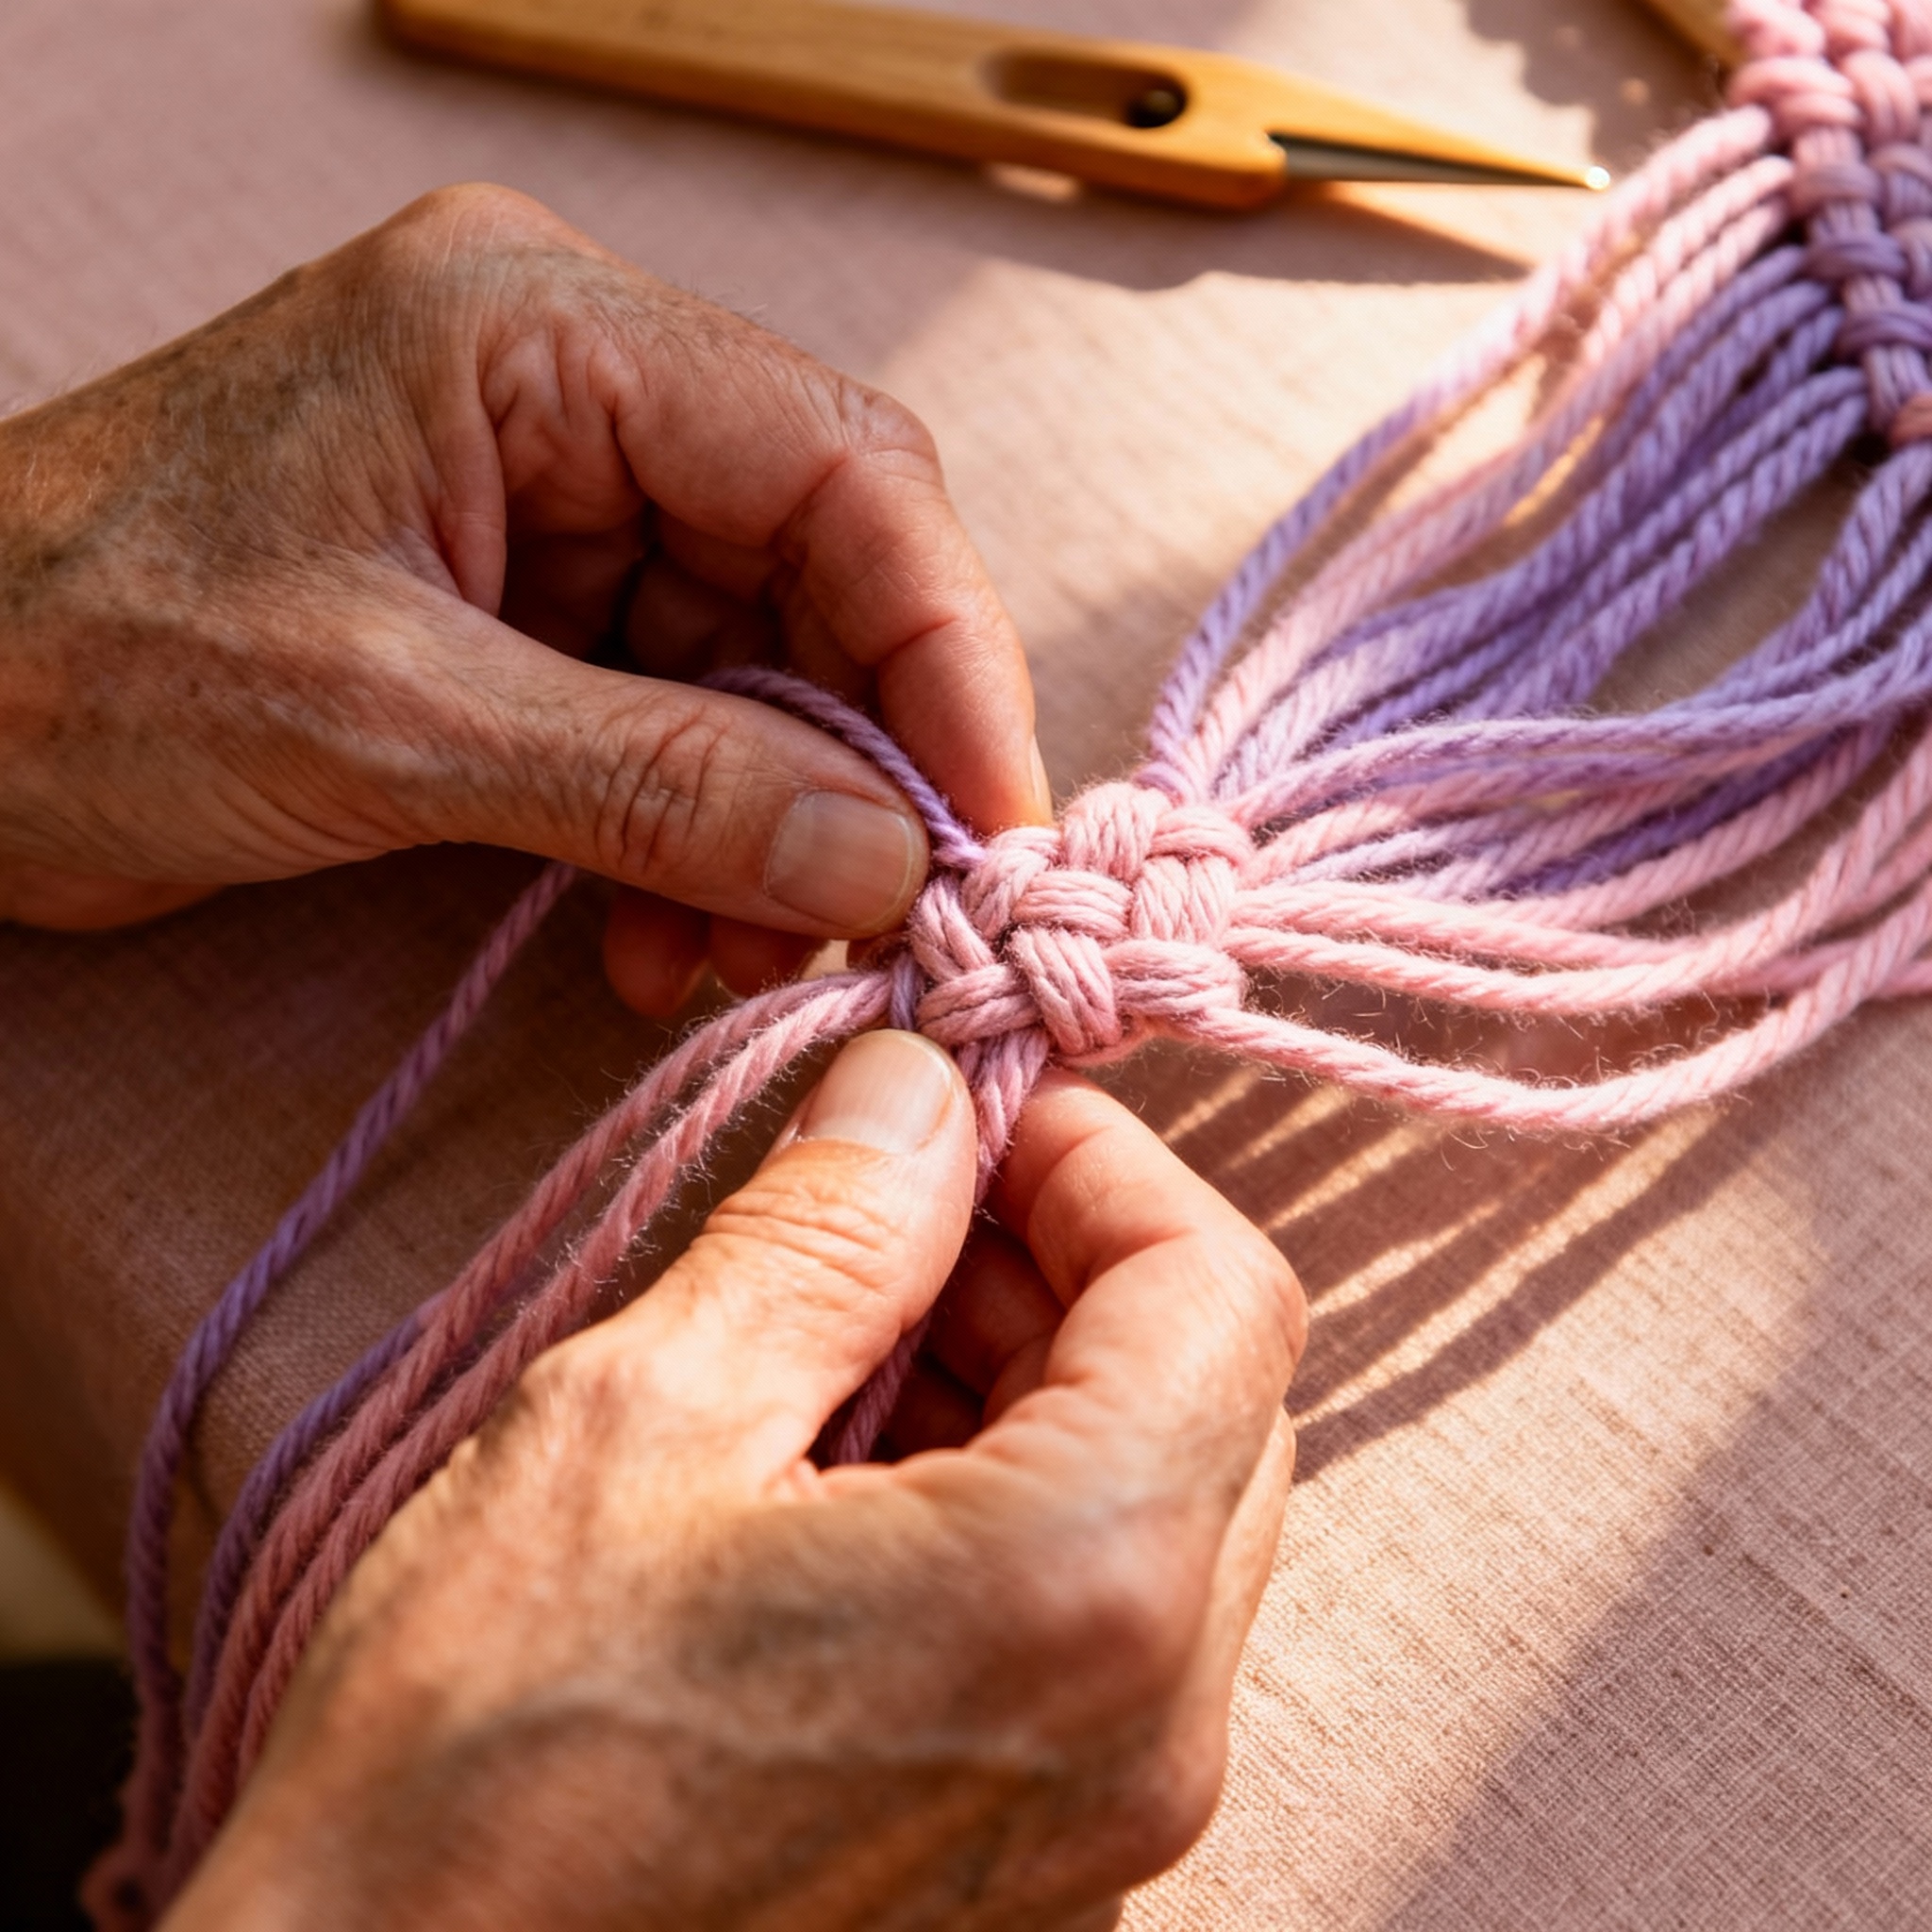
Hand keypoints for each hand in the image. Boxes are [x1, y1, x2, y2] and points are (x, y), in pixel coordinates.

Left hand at [0, 185, 1046, 1009]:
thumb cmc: (65, 661)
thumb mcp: (385, 727)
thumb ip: (658, 783)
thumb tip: (890, 858)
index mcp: (539, 331)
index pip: (842, 467)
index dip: (947, 654)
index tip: (990, 830)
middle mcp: (570, 389)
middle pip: (822, 568)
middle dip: (860, 763)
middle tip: (885, 924)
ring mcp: (548, 498)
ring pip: (761, 664)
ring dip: (777, 829)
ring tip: (741, 964)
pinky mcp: (523, 606)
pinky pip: (675, 720)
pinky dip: (693, 843)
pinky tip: (662, 945)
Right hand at [167, 1032, 1305, 1931]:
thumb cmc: (473, 1766)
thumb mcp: (639, 1418)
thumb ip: (827, 1227)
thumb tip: (923, 1088)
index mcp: (1084, 1588)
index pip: (1222, 1289)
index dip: (1102, 1165)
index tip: (973, 1120)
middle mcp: (1152, 1731)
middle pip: (1212, 1401)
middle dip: (1064, 1270)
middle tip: (892, 1217)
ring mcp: (1112, 1835)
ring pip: (1163, 1517)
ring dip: (1033, 1389)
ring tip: (837, 1352)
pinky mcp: (1044, 1886)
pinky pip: (1102, 1642)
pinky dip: (1012, 1518)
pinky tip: (844, 1492)